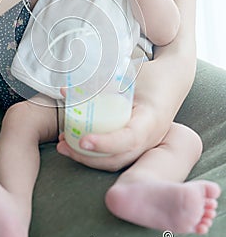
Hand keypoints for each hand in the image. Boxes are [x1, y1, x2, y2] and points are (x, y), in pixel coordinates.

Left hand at [57, 58, 176, 171]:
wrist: (173, 80)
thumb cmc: (152, 76)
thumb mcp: (128, 76)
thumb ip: (98, 83)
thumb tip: (65, 92)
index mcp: (151, 119)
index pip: (129, 139)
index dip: (106, 143)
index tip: (83, 141)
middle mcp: (151, 137)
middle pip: (118, 157)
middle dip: (88, 157)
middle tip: (63, 145)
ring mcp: (146, 144)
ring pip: (116, 160)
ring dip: (88, 157)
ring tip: (64, 146)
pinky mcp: (138, 145)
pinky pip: (116, 155)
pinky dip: (95, 153)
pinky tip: (76, 144)